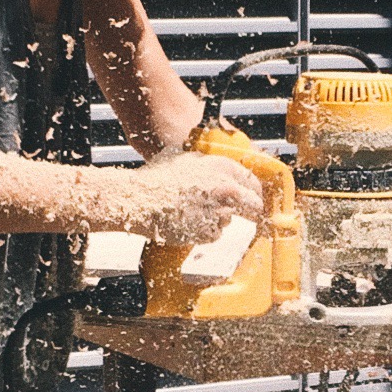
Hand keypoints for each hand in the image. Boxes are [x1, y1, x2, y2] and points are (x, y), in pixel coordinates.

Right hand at [131, 152, 263, 244]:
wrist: (138, 200)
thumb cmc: (155, 178)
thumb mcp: (180, 156)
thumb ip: (200, 161)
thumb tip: (205, 161)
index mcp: (222, 167)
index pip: (252, 182)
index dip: (252, 191)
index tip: (250, 197)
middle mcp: (226, 189)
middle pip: (252, 205)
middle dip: (247, 210)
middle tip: (237, 213)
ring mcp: (218, 212)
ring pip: (229, 220)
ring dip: (217, 220)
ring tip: (193, 214)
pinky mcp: (208, 232)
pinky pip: (213, 234)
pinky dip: (203, 232)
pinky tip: (187, 224)